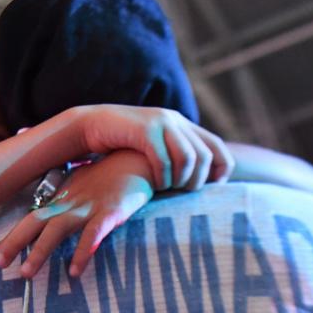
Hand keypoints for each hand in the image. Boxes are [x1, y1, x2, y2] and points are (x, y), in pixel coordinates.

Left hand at [0, 150, 153, 277]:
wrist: (142, 157)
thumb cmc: (110, 173)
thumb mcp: (80, 179)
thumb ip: (59, 188)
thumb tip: (36, 176)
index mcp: (63, 197)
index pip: (31, 217)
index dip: (12, 235)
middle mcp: (71, 202)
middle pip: (36, 221)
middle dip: (14, 242)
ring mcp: (90, 206)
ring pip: (58, 228)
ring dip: (40, 251)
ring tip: (26, 273)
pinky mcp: (112, 211)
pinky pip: (94, 232)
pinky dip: (83, 251)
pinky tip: (74, 270)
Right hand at [75, 104, 232, 190]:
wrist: (91, 124)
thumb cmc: (121, 144)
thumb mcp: (153, 148)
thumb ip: (172, 156)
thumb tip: (195, 182)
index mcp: (181, 124)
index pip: (217, 146)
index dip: (221, 170)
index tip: (212, 188)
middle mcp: (175, 120)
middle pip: (204, 156)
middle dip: (196, 180)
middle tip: (182, 193)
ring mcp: (161, 122)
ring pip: (188, 158)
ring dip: (180, 179)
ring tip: (166, 189)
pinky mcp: (144, 129)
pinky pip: (164, 159)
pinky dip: (162, 177)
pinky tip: (155, 184)